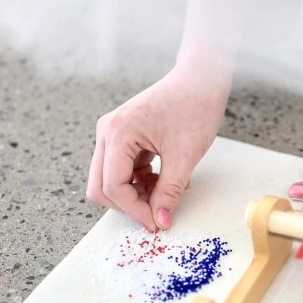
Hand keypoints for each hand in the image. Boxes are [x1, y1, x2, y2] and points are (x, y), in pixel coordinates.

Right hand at [87, 66, 229, 229]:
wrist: (201, 80)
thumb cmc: (194, 106)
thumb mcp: (185, 156)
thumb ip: (169, 191)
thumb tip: (161, 220)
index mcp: (118, 133)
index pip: (112, 186)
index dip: (134, 209)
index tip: (157, 222)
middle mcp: (108, 132)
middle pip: (101, 186)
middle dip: (128, 204)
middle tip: (157, 212)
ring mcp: (113, 133)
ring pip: (110, 180)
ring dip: (135, 193)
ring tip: (167, 191)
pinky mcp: (123, 136)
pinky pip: (122, 169)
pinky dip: (140, 181)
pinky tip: (163, 179)